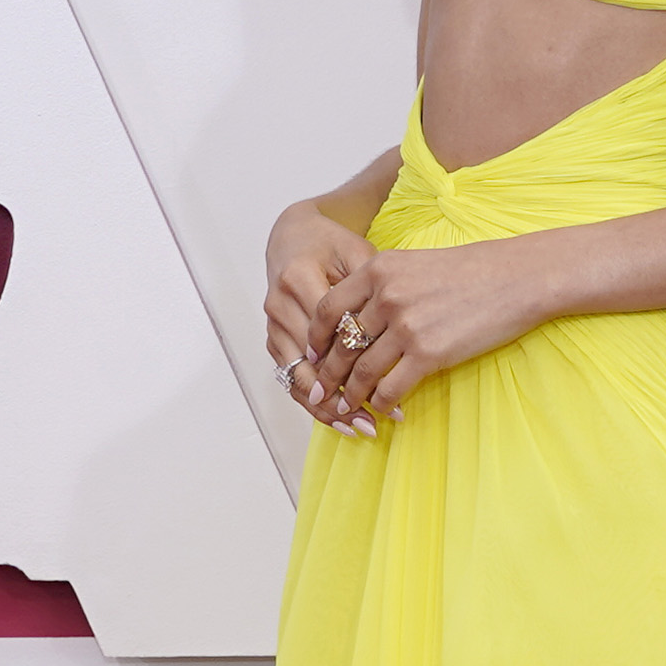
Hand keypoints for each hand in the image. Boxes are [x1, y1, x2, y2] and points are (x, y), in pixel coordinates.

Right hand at [265, 200, 379, 432]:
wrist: (293, 237)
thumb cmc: (331, 245)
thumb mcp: (357, 253)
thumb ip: (370, 288)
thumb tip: (393, 332)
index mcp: (299, 277)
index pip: (328, 331)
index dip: (357, 362)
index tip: (387, 387)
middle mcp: (279, 304)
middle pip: (310, 362)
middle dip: (341, 396)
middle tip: (372, 423)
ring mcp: (272, 324)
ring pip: (297, 377)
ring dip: (327, 407)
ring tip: (358, 428)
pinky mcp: (273, 338)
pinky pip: (290, 378)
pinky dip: (313, 401)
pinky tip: (338, 419)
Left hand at [326, 235, 553, 418]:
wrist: (518, 277)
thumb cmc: (473, 270)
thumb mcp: (417, 263)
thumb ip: (385, 285)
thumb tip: (360, 317)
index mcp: (378, 269)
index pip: (329, 308)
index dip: (316, 337)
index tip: (312, 353)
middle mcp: (386, 296)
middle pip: (341, 344)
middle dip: (327, 374)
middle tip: (319, 393)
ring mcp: (406, 325)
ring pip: (362, 371)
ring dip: (351, 395)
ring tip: (346, 409)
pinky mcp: (429, 353)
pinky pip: (390, 388)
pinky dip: (381, 404)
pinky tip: (383, 410)